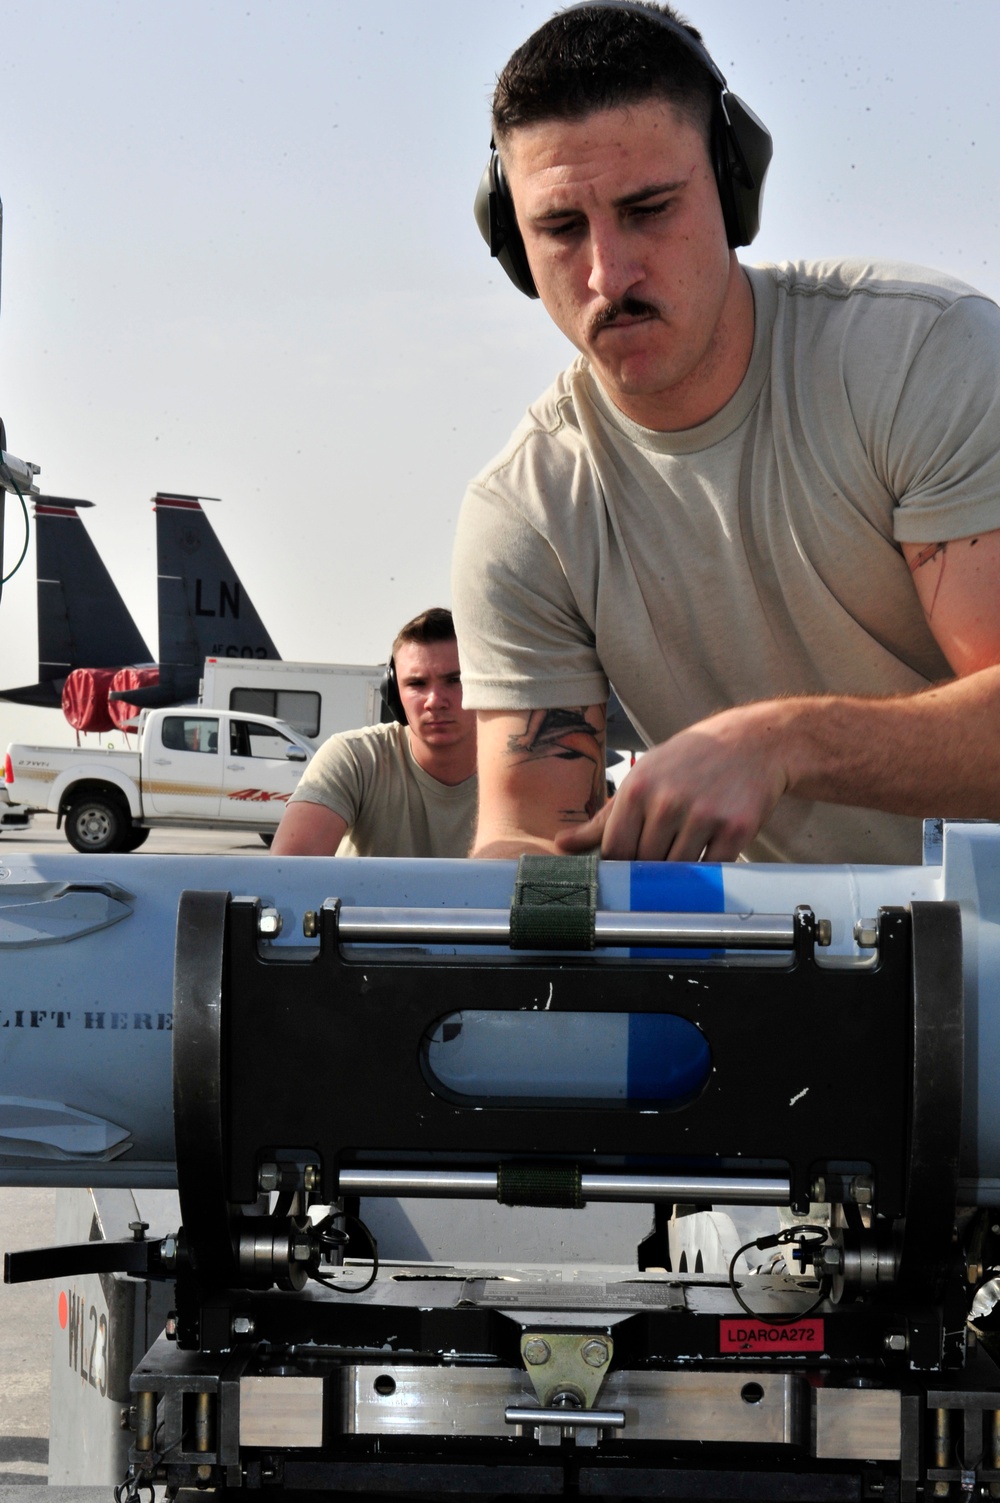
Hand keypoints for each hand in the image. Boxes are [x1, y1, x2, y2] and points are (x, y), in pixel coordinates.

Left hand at [555, 704, 789, 861]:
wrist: (752, 742)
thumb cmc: (688, 762)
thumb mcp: (642, 778)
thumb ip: (602, 818)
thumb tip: (561, 844)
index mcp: (638, 788)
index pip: (615, 851)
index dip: (619, 865)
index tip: (628, 865)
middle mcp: (668, 801)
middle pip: (645, 864)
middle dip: (650, 867)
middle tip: (662, 855)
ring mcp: (704, 815)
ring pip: (678, 871)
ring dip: (680, 870)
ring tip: (686, 847)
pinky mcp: (736, 829)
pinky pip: (713, 870)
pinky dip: (710, 869)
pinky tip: (710, 848)